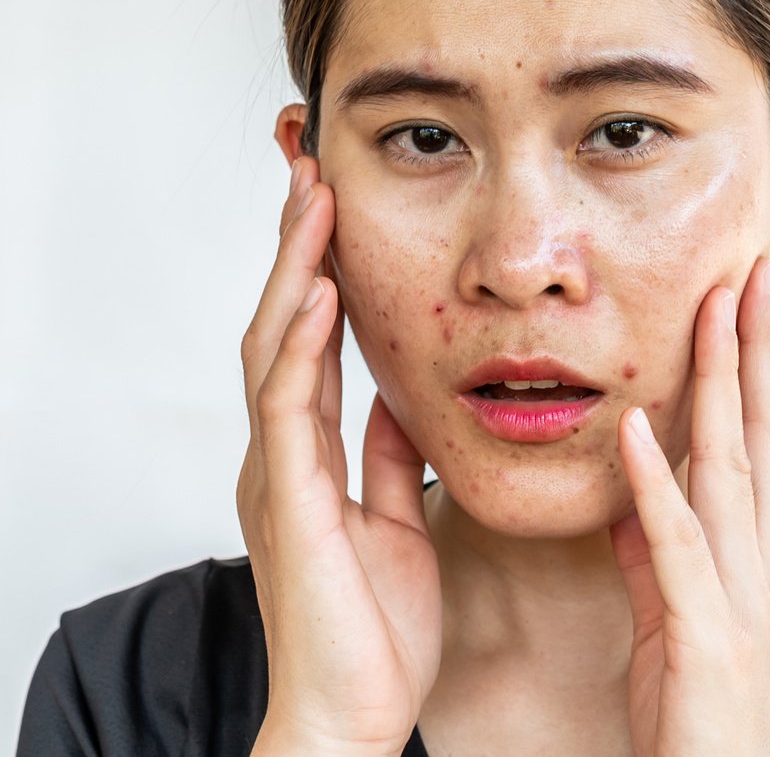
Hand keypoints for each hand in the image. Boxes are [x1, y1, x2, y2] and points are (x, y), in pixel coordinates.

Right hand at [237, 156, 441, 755]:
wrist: (351, 715)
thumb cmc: (373, 628)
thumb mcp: (395, 518)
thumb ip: (388, 458)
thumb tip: (398, 401)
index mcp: (310, 452)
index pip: (309, 338)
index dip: (317, 268)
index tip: (331, 203)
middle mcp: (283, 450)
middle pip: (281, 321)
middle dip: (295, 243)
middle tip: (308, 165)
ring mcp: (277, 471)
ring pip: (273, 346)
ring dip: (293, 268)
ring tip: (311, 197)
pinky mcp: (288, 500)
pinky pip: (290, 406)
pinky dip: (300, 345)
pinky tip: (316, 293)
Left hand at [610, 257, 769, 756]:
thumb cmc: (702, 708)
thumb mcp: (676, 610)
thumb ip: (656, 544)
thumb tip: (634, 478)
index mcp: (759, 553)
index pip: (762, 439)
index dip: (756, 367)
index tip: (744, 301)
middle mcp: (763, 561)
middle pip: (762, 433)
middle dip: (755, 349)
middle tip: (750, 272)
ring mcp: (743, 595)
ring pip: (730, 467)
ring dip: (720, 385)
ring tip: (709, 312)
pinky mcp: (705, 632)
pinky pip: (674, 543)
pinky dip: (656, 483)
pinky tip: (636, 429)